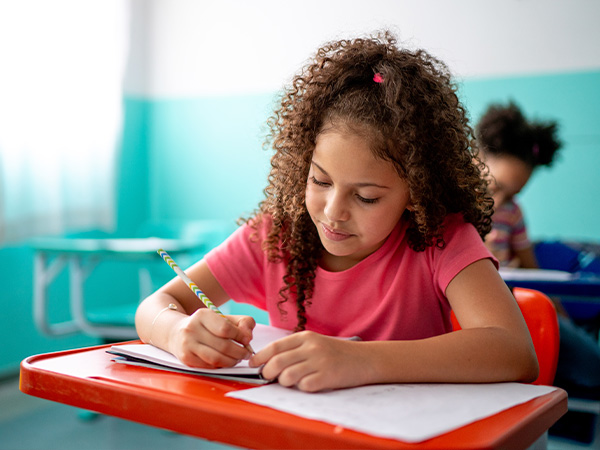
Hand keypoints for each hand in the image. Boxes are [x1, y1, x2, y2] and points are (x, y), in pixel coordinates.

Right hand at [169, 309, 254, 368]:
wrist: (176, 332)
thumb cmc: (206, 325)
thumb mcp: (223, 317)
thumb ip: (242, 323)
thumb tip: (248, 337)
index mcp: (202, 315)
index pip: (226, 328)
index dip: (240, 336)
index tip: (247, 340)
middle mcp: (192, 329)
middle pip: (223, 346)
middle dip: (240, 352)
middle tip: (246, 353)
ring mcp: (187, 345)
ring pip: (216, 359)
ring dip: (232, 361)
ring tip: (237, 359)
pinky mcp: (186, 359)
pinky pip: (209, 366)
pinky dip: (221, 365)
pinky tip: (225, 361)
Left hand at [249, 331, 369, 391]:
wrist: (364, 359)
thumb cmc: (335, 353)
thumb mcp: (314, 343)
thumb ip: (294, 349)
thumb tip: (268, 361)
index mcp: (305, 337)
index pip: (275, 346)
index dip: (260, 356)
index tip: (252, 364)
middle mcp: (311, 348)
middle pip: (278, 361)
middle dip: (267, 372)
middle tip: (267, 376)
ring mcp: (319, 362)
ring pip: (288, 376)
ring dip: (283, 381)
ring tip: (289, 381)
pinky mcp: (327, 377)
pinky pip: (304, 386)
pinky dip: (301, 388)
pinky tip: (307, 384)